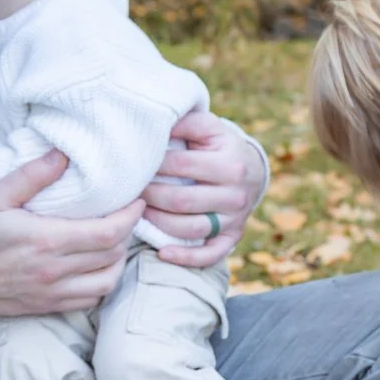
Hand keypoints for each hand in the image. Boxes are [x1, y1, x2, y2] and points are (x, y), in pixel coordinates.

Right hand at [0, 150, 143, 314]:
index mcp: (46, 241)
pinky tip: (98, 266)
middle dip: (129, 233)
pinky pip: (91, 300)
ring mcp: (53, 292)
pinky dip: (103, 283)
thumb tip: (62, 155)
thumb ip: (31, 175)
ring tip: (116, 240)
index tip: (136, 201)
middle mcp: (55, 270)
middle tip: (128, 214)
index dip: (130, 216)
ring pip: (108, 280)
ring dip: (120, 259)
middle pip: (114, 254)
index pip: (108, 232)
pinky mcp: (48, 306)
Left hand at [142, 110, 267, 268]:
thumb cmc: (218, 146)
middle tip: (129, 191)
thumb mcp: (207, 127)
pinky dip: (185, 258)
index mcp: (230, 164)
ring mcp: (235, 219)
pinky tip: (162, 253)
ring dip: (158, 223)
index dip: (153, 165)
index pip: (181, 166)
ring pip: (191, 229)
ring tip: (138, 213)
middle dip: (150, 196)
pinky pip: (209, 255)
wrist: (250, 170)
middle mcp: (236, 194)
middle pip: (182, 201)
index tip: (133, 164)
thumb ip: (183, 122)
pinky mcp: (232, 238)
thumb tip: (151, 123)